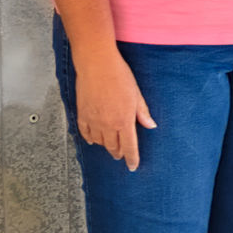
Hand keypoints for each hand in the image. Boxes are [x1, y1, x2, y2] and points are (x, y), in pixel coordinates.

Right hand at [72, 50, 156, 170]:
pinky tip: (93, 140)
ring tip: (110, 145)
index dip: (132, 159)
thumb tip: (151, 126)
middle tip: (121, 155)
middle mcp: (108, 125)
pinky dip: (90, 139)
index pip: (129, 147)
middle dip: (119, 153)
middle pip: (113, 147)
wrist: (97, 65)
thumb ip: (142, 112)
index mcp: (124, 121)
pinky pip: (85, 134)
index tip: (133, 167)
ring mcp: (93, 121)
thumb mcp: (136, 94)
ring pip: (100, 142)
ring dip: (106, 146)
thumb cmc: (120, 76)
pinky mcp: (82, 115)